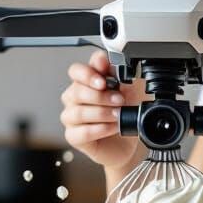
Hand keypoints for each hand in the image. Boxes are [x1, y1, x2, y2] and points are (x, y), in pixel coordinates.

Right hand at [60, 50, 146, 168]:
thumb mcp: (130, 89)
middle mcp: (75, 98)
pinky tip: (112, 127)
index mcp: (86, 81)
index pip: (76, 71)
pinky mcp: (74, 136)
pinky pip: (82, 132)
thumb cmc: (126, 112)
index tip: (104, 81)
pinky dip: (100, 129)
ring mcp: (71, 117)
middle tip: (119, 100)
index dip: (88, 74)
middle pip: (77, 91)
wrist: (129, 140)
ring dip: (102, 113)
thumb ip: (119, 73)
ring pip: (78, 112)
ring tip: (118, 115)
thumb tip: (109, 61)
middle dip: (101, 96)